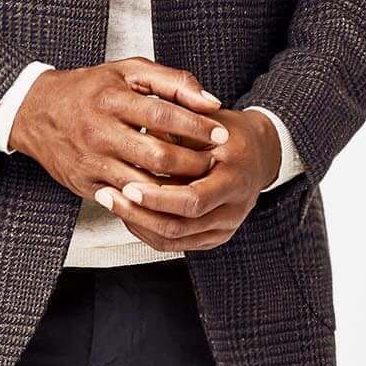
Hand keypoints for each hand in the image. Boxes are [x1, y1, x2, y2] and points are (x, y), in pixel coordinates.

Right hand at [11, 58, 229, 204]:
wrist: (36, 112)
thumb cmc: (88, 90)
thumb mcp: (128, 72)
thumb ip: (172, 82)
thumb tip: (210, 102)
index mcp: (111, 100)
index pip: (163, 114)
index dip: (196, 126)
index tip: (220, 134)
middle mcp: (99, 132)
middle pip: (156, 155)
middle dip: (192, 162)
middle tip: (213, 162)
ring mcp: (91, 162)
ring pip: (142, 184)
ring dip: (175, 187)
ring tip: (198, 181)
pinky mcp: (84, 184)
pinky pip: (124, 200)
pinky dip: (150, 201)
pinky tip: (170, 196)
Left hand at [91, 100, 281, 251]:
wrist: (258, 153)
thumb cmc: (226, 132)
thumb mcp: (205, 121)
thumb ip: (176, 128)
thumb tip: (140, 133)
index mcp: (234, 178)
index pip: (193, 200)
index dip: (157, 197)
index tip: (127, 185)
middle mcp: (234, 209)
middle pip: (179, 226)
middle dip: (138, 213)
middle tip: (107, 195)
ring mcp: (225, 227)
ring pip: (173, 240)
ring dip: (137, 223)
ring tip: (111, 202)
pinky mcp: (214, 237)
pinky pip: (174, 244)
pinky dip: (147, 230)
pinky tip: (127, 213)